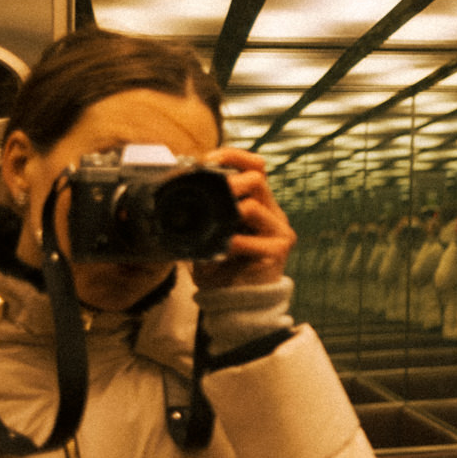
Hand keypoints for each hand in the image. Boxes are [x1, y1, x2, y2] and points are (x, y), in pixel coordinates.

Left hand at [191, 149, 294, 289]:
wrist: (236, 301)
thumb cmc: (222, 265)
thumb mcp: (212, 230)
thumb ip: (207, 209)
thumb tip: (177, 186)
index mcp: (260, 203)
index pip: (254, 167)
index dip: (233, 156)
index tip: (207, 159)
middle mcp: (273, 213)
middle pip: (257, 178)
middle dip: (226, 180)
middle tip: (203, 189)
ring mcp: (279, 231)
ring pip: (252, 206)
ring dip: (225, 214)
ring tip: (209, 227)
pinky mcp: (278, 250)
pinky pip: (249, 239)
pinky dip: (229, 243)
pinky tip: (220, 250)